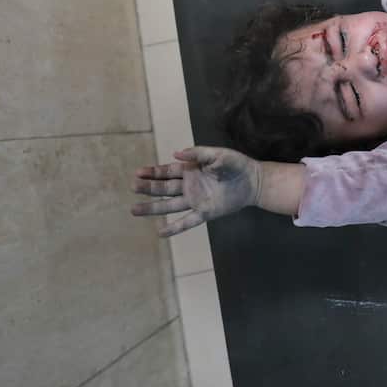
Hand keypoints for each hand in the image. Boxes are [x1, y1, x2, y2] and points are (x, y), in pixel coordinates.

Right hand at [131, 146, 260, 236]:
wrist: (253, 181)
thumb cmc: (236, 164)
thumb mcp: (218, 154)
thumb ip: (198, 154)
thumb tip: (176, 153)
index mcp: (190, 170)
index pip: (167, 172)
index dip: (152, 172)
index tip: (137, 173)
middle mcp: (189, 186)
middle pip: (164, 188)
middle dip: (148, 188)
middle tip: (133, 187)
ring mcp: (195, 200)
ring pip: (170, 205)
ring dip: (152, 208)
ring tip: (134, 210)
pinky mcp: (205, 212)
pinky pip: (187, 222)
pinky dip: (174, 228)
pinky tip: (160, 233)